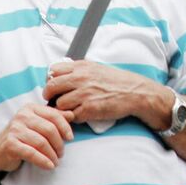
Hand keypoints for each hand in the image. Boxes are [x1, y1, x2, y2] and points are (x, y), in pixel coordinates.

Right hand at [0, 102, 73, 171]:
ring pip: (42, 142)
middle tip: (61, 154)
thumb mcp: (36, 125)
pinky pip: (32, 153)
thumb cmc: (19, 138)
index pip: (53, 115)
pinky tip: (49, 166)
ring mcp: (14, 130)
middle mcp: (21, 116)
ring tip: (55, 161)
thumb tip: (72, 114)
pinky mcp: (10, 144)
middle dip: (59, 144)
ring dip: (52, 155)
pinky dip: (43, 161)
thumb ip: (52, 118)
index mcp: (29, 108)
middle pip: (49, 129)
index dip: (65, 127)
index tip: (70, 138)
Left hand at [44, 60, 173, 126]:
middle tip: (54, 101)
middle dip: (49, 96)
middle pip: (51, 87)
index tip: (54, 86)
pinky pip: (71, 116)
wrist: (136, 92)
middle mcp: (81, 78)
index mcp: (81, 67)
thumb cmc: (116, 81)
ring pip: (59, 104)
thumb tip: (59, 76)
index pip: (53, 71)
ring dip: (62, 109)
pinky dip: (74, 117)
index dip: (50, 80)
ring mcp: (84, 94)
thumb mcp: (96, 68)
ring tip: (71, 109)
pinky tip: (81, 115)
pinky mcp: (89, 109)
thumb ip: (78, 71)